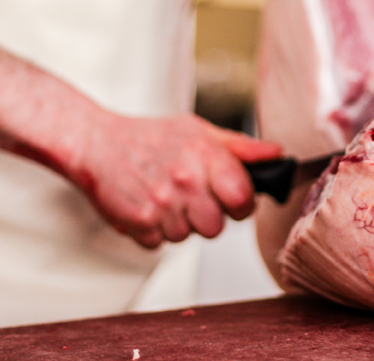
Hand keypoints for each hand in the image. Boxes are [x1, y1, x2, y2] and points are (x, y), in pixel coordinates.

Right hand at [74, 114, 281, 248]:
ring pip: (188, 237)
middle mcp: (186, 181)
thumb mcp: (198, 130)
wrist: (96, 143)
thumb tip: (277, 155)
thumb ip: (240, 147)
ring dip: (178, 222)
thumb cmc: (151, 137)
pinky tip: (146, 204)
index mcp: (206, 156)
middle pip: (217, 228)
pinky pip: (160, 243)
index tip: (230, 197)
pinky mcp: (139, 223)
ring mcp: (162, 204)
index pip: (243, 199)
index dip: (240, 203)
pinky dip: (154, 229)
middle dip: (205, 215)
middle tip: (188, 195)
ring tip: (162, 195)